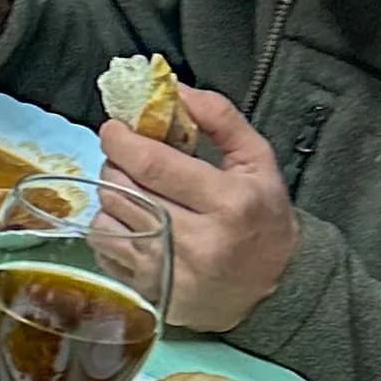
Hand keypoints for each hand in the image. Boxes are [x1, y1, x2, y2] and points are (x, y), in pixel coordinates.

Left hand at [103, 84, 298, 329]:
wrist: (275, 286)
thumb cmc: (263, 216)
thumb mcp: (257, 160)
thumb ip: (219, 118)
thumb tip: (174, 89)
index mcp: (227, 202)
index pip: (152, 164)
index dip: (122, 140)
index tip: (114, 128)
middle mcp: (197, 241)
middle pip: (123, 189)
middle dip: (115, 164)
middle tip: (127, 159)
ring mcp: (170, 272)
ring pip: (107, 218)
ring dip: (111, 196)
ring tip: (134, 191)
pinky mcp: (151, 291)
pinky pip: (105, 249)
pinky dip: (111, 228)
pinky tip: (134, 223)